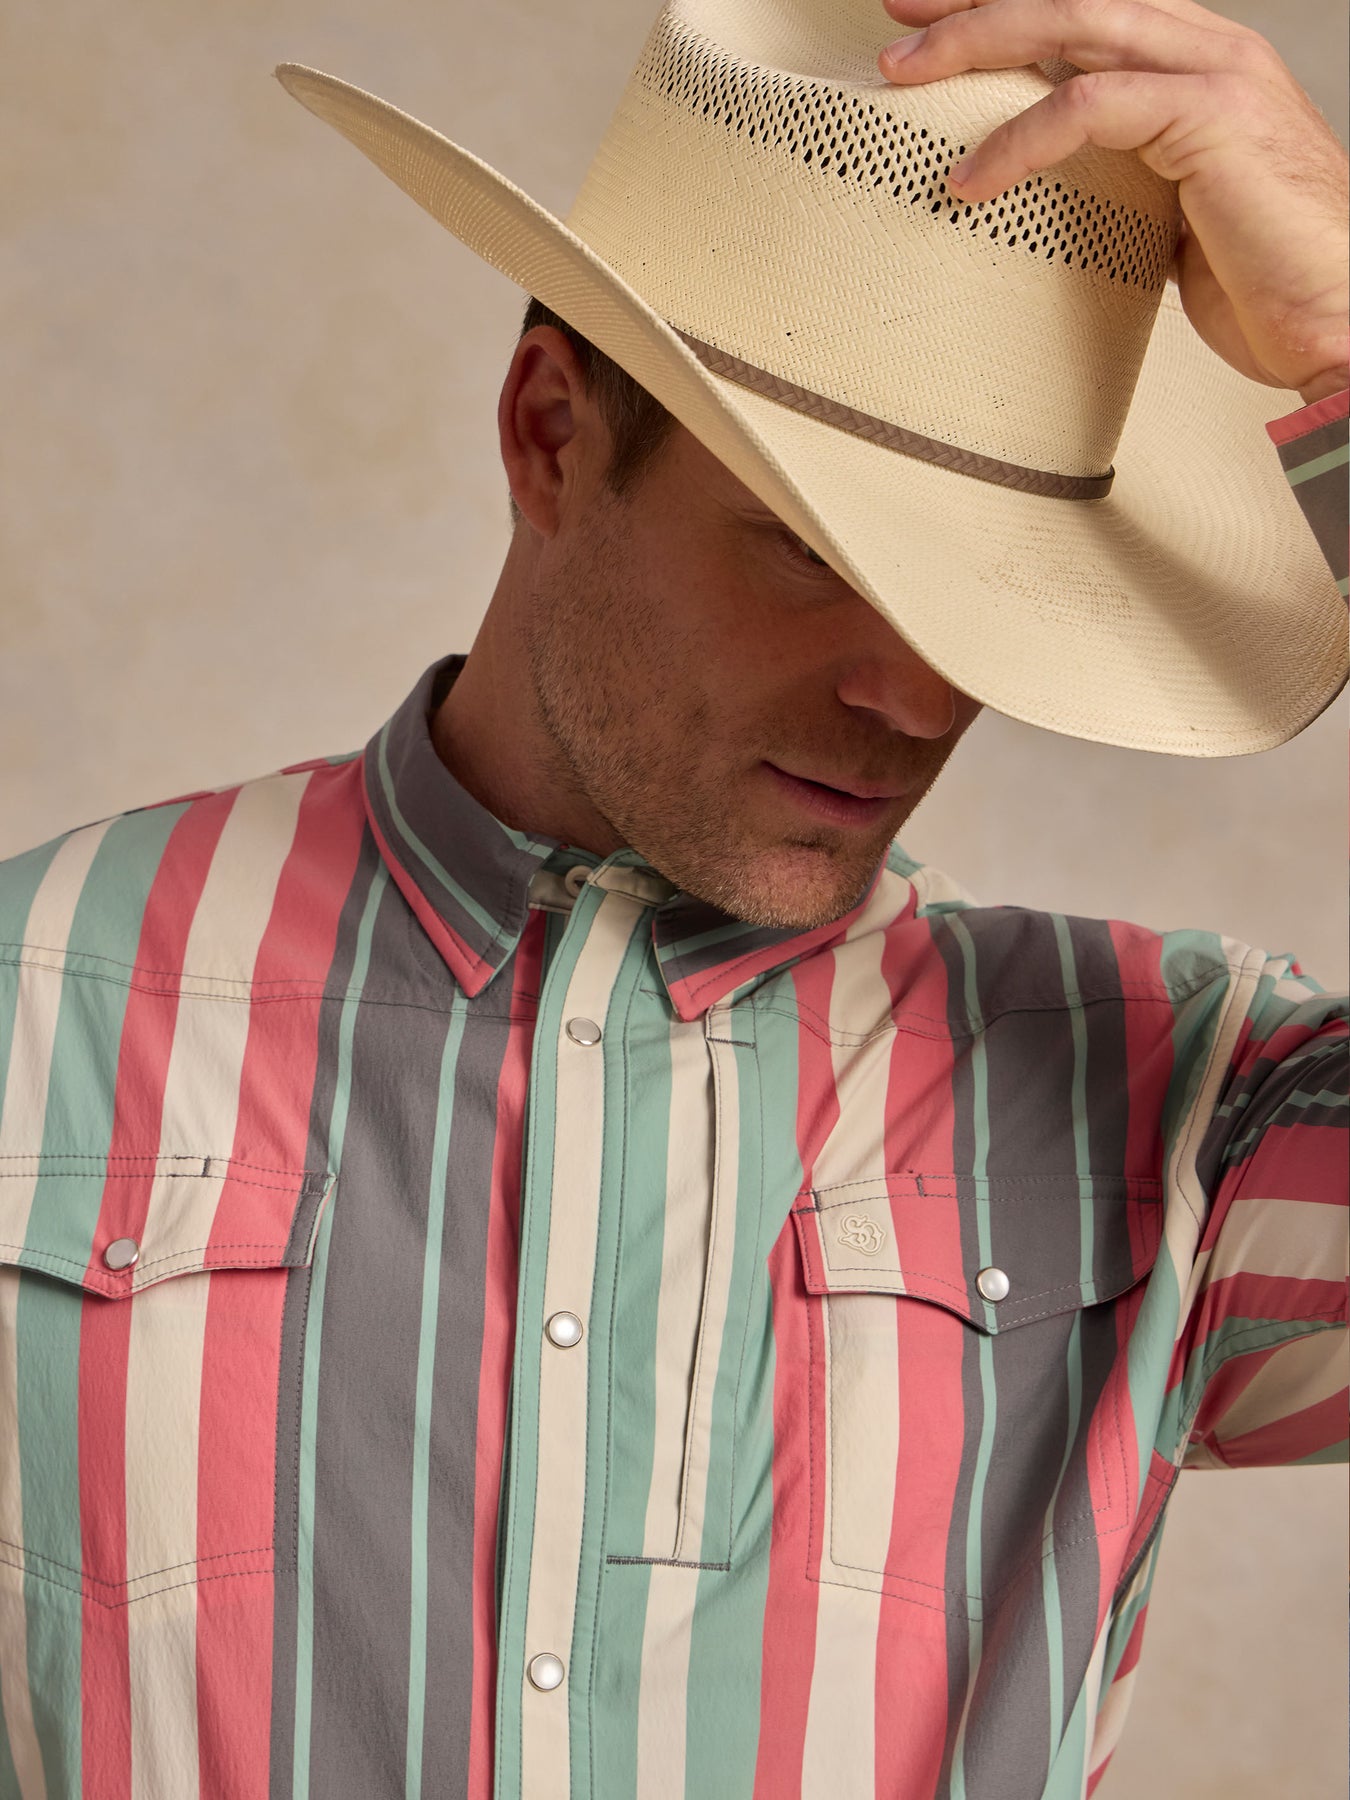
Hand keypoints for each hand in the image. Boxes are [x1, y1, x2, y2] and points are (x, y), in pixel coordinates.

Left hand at [878, 0, 1349, 403]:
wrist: (1338, 325)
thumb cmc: (1267, 288)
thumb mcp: (1172, 217)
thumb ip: (1121, 179)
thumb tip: (1046, 192)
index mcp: (1199, 66)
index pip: (1088, 14)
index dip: (1008, 11)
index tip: (932, 25)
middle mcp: (1209, 51)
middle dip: (976, 2)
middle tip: (896, 15)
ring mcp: (1215, 74)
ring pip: (1072, 25)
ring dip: (976, 44)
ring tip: (904, 79)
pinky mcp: (1209, 116)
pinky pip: (1087, 107)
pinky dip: (1018, 140)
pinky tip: (969, 180)